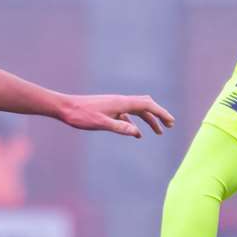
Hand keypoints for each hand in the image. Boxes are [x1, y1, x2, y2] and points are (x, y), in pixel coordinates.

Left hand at [59, 94, 173, 138]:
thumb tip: (136, 133)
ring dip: (149, 120)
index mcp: (121, 103)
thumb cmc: (81, 116)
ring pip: (138, 110)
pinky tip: (136, 135)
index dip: (161, 113)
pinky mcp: (109, 110)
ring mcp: (115, 105)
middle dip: (159, 115)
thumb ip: (119, 128)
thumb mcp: (101, 123)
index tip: (171, 122)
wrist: (65, 108)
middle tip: (170, 126)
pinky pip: (127, 115)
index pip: (147, 105)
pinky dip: (136, 123)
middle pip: (146, 105)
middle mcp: (120, 101)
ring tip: (158, 133)